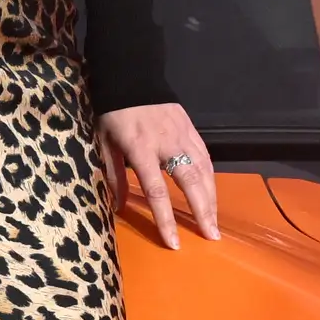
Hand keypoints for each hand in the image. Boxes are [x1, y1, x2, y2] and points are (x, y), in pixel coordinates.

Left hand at [97, 103, 219, 249]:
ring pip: (204, 170)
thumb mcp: (104, 143)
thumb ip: (114, 176)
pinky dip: (211, 179)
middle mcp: (167, 144)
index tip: (174, 242)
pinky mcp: (192, 129)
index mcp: (141, 149)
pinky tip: (212, 194)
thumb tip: (120, 207)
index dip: (166, 219)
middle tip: (211, 236)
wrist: (133, 77)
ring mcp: (183, 135)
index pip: (157, 191)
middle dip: (202, 212)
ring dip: (211, 198)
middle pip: (191, 182)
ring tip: (214, 222)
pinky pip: (206, 157)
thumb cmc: (113, 113)